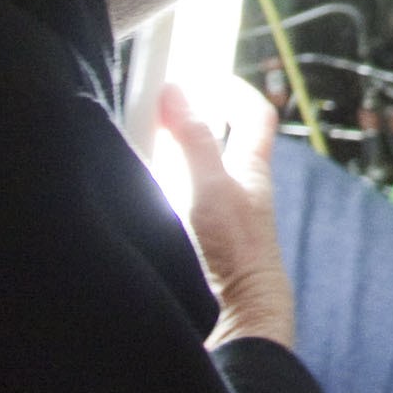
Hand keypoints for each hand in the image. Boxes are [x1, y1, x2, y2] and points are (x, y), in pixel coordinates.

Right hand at [162, 77, 296, 349]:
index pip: (256, 116)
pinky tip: (136, 197)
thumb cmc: (236, 253)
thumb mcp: (211, 186)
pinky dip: (158, 193)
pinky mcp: (201, 246)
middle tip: (156, 109)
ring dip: (169, 159)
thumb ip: (194, 140)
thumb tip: (177, 90)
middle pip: (219, 143)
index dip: (235, 90)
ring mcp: (220, 219)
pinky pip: (178, 206)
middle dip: (190, 123)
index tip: (205, 75)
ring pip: (195, 175)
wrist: (239, 318)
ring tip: (135, 147)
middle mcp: (238, 190)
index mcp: (250, 169)